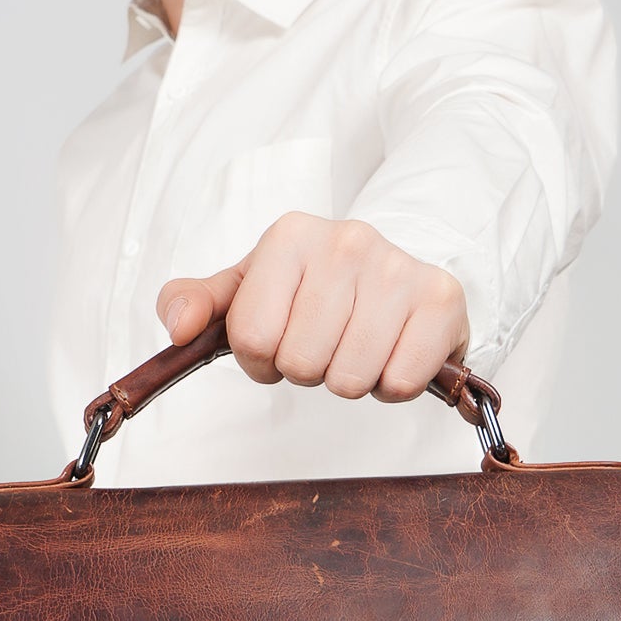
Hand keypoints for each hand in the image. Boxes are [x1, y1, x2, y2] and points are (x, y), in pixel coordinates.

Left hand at [155, 214, 469, 400]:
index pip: (250, 338)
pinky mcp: (442, 300)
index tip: (281, 340)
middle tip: (326, 344)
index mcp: (290, 235)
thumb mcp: (246, 289)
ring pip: (349, 379)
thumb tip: (178, 329)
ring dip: (350, 380)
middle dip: (308, 370)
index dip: (261, 359)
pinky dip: (392, 385)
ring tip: (358, 346)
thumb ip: (194, 303)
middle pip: (300, 363)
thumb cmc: (313, 288)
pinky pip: (400, 383)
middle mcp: (347, 241)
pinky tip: (392, 352)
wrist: (398, 275)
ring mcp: (398, 267)